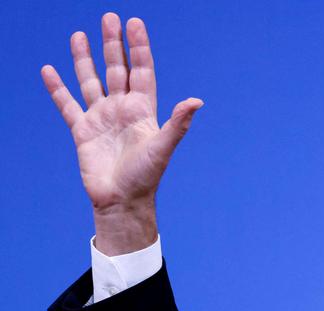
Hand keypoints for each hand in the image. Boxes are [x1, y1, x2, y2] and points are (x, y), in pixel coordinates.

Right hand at [41, 13, 201, 253]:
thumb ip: (178, 123)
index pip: (141, 72)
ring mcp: (101, 119)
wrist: (122, 201)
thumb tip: (196, 101)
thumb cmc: (146, 177)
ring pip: (91, 81)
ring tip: (79, 34)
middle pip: (117, 69)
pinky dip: (57, 88)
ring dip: (85, 59)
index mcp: (142, 111)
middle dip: (113, 44)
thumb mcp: (163, 147)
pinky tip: (49, 70)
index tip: (135, 24)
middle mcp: (122, 110)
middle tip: (110, 17)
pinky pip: (67, 104)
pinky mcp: (82, 131)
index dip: (139, 48)